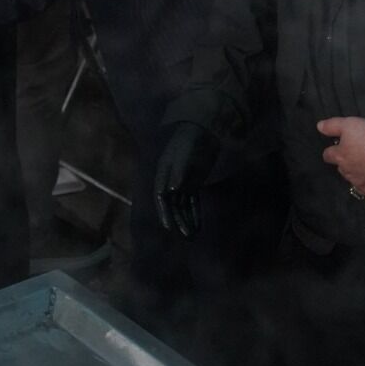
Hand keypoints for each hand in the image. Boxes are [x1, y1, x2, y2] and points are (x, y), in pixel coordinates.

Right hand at [154, 122, 220, 237]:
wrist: (204, 130)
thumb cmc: (190, 140)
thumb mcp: (184, 154)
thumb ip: (178, 171)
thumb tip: (171, 190)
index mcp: (164, 172)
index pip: (161, 196)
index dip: (163, 212)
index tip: (167, 226)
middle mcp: (170, 180)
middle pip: (172, 204)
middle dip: (177, 220)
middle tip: (185, 235)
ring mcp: (182, 182)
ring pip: (182, 206)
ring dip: (186, 220)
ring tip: (191, 235)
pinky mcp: (193, 184)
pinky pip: (192, 202)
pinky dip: (194, 214)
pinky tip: (198, 226)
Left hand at [317, 117, 364, 210]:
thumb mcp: (349, 124)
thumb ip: (332, 126)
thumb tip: (318, 127)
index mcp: (340, 157)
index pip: (328, 155)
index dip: (334, 152)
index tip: (340, 148)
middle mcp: (349, 174)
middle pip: (343, 170)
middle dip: (348, 164)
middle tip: (361, 156)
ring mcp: (363, 186)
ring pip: (357, 184)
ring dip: (361, 178)